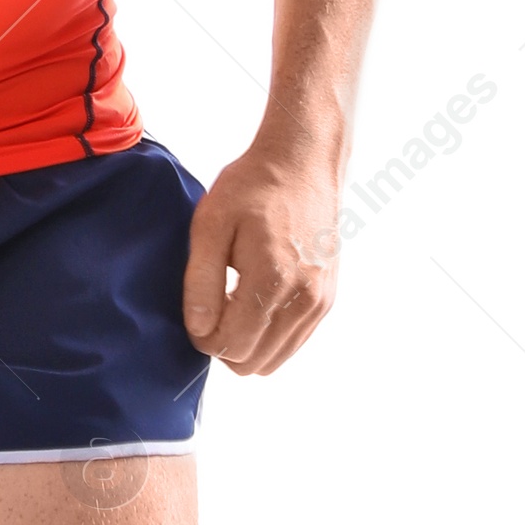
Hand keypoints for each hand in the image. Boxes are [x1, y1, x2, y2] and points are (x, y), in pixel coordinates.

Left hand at [182, 136, 340, 374]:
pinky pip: (292, 343)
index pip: (232, 345)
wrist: (302, 164)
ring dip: (246, 343)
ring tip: (232, 302)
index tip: (196, 310)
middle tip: (212, 306)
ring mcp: (320, 302)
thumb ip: (202, 281)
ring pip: (273, 359)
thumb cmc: (252, 188)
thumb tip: (199, 330)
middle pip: (253, 361)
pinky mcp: (327, 299)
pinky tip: (254, 302)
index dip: (204, 338)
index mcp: (272, 279)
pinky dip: (268, 336)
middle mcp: (303, 298)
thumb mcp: (211, 225)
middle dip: (223, 344)